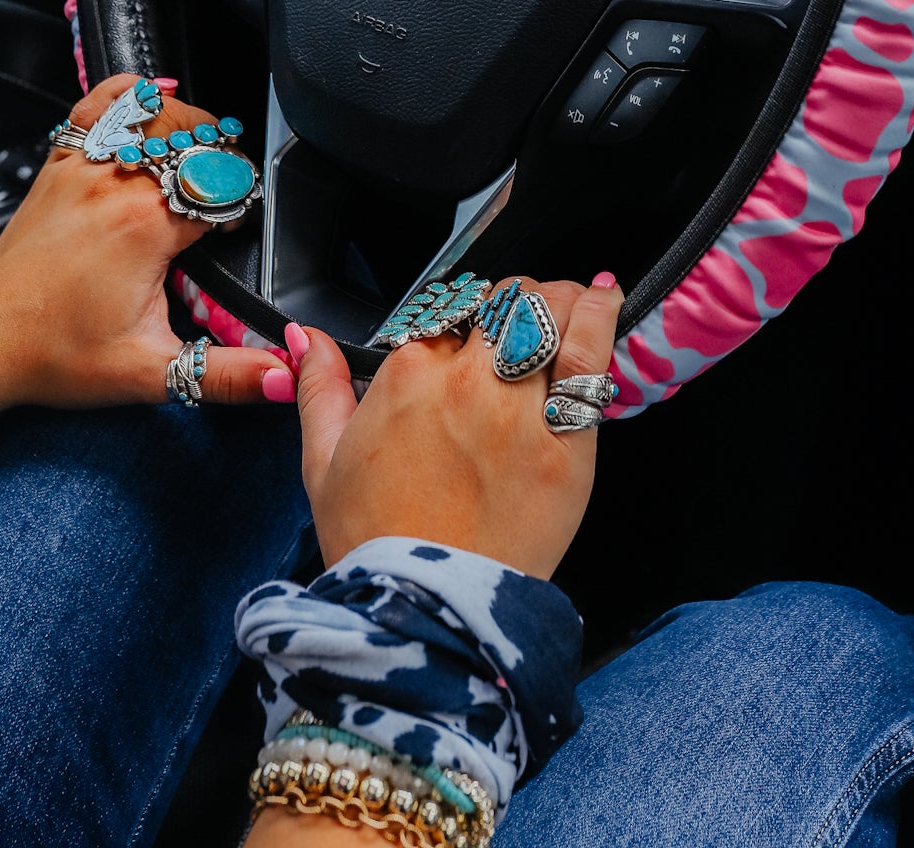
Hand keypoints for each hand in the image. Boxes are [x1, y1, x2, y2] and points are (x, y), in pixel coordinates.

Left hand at [0, 73, 285, 472]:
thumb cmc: (55, 356)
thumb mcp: (152, 374)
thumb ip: (227, 375)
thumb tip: (283, 375)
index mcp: (146, 227)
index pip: (222, 187)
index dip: (240, 205)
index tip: (234, 231)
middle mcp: (114, 186)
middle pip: (194, 141)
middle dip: (223, 160)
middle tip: (226, 193)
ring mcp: (81, 170)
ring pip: (152, 117)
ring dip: (187, 125)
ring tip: (202, 150)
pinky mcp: (56, 169)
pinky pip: (94, 109)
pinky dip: (126, 94)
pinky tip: (150, 94)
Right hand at [292, 273, 622, 578]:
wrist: (425, 615)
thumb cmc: (375, 544)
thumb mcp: (323, 463)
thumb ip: (319, 387)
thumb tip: (308, 338)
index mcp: (408, 377)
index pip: (449, 310)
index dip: (463, 319)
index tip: (471, 336)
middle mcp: (467, 383)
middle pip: (506, 303)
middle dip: (514, 304)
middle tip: (522, 323)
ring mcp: (521, 412)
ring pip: (550, 314)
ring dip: (562, 299)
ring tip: (574, 299)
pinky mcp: (568, 447)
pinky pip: (590, 359)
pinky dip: (600, 318)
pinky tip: (604, 299)